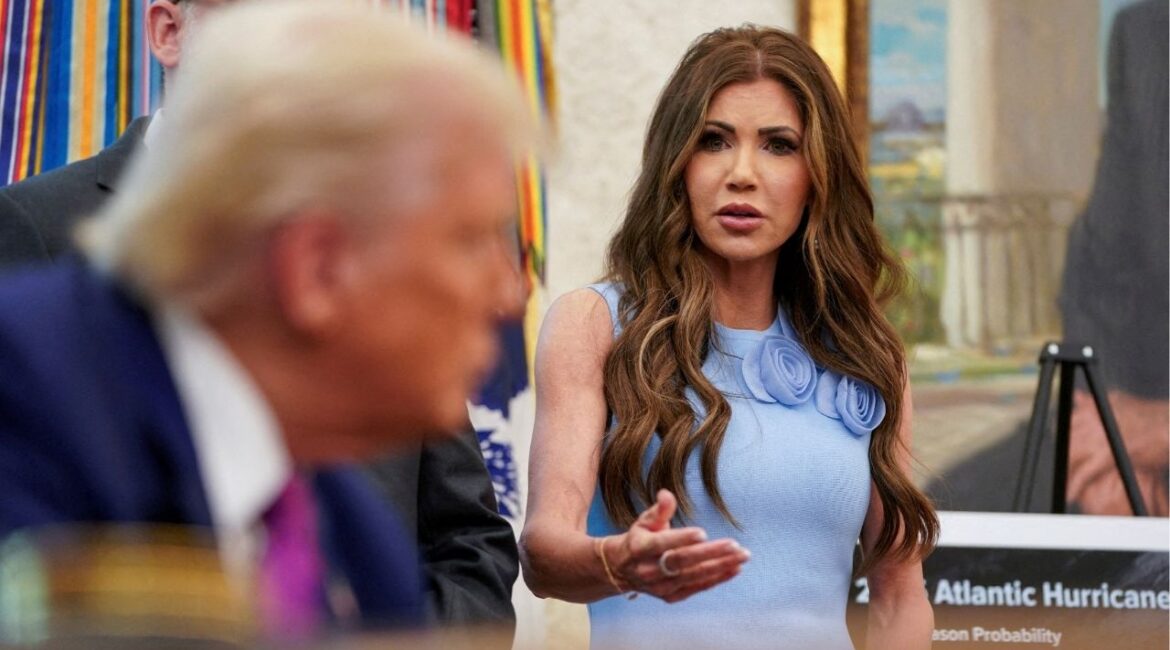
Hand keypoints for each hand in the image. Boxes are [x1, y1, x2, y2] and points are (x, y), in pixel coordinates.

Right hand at [607, 489, 749, 602]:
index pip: (662, 543)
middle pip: (682, 562)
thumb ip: (659, 509)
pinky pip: (696, 588)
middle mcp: (648, 570)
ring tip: (742, 556)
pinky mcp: (670, 596)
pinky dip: (717, 579)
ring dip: (720, 567)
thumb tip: (666, 494)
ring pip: (693, 576)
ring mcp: (660, 586)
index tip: (702, 533)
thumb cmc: (640, 538)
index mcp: (639, 547)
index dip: (682, 539)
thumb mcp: (644, 520)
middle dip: (710, 553)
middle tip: (735, 545)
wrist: (622, 569)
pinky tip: (735, 569)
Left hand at [1067, 390, 1168, 514]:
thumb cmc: (1149, 416)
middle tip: (1065, 468)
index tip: (1064, 448)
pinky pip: (1085, 472)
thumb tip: (1077, 398)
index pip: (1067, 425)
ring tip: (1065, 482)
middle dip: (1065, 456)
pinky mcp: (1107, 454)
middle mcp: (1091, 420)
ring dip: (1067, 471)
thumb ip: (1093, 402)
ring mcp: (1098, 437)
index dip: (1064, 439)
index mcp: (1092, 408)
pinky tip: (1071, 494)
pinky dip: (1075, 484)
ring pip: (1072, 457)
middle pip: (1067, 442)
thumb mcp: (1117, 402)